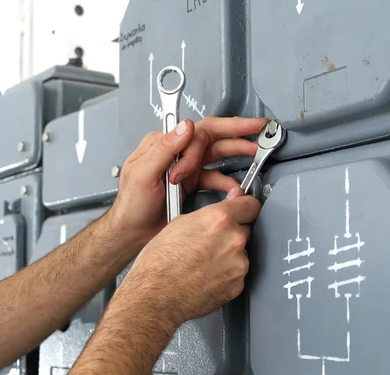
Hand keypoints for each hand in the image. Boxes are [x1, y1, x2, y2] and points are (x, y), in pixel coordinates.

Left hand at [108, 116, 267, 246]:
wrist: (132, 233)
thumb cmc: (130, 205)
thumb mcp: (142, 173)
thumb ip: (164, 149)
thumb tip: (186, 126)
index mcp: (163, 144)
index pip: (198, 130)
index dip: (223, 129)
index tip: (242, 133)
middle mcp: (176, 153)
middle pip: (212, 136)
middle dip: (238, 131)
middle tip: (259, 128)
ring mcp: (185, 168)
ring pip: (217, 154)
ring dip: (237, 152)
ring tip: (255, 153)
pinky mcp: (190, 184)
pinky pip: (215, 178)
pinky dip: (228, 182)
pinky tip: (236, 188)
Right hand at [115, 188, 260, 327]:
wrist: (155, 296)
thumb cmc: (159, 263)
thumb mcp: (179, 224)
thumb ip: (208, 215)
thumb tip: (222, 211)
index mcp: (219, 219)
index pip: (251, 205)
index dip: (244, 207)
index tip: (243, 210)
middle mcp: (233, 240)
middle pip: (246, 230)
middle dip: (232, 233)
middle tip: (211, 242)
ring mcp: (238, 264)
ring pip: (241, 253)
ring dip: (229, 255)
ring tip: (204, 262)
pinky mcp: (237, 285)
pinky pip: (237, 274)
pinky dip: (226, 274)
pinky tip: (207, 275)